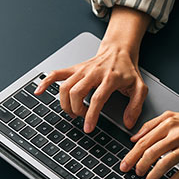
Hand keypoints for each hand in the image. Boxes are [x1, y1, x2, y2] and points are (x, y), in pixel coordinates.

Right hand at [34, 6, 151, 132]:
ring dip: (65, 103)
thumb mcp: (140, 88)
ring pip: (65, 87)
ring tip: (73, 111)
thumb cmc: (127, 70)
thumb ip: (136, 107)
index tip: (88, 127)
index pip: (97, 98)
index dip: (91, 115)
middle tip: (82, 118)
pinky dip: (45, 82)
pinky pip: (56, 74)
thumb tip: (128, 123)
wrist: (119, 51)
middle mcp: (93, 72)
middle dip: (76, 110)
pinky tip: (39, 91)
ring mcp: (82, 70)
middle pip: (77, 93)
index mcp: (110, 78)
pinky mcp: (74, 69)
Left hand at [120, 111, 178, 178]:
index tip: (124, 164)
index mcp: (168, 123)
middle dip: (139, 166)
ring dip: (152, 175)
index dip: (132, 155)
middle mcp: (177, 134)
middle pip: (151, 152)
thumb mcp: (173, 117)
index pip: (144, 141)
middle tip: (134, 173)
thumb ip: (151, 125)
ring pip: (163, 164)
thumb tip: (134, 138)